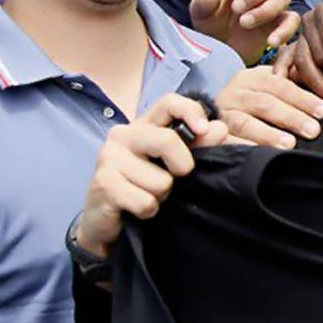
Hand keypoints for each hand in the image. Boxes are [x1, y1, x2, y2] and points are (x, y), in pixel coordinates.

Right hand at [76, 94, 228, 255]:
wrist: (103, 220)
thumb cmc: (141, 187)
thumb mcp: (170, 165)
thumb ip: (197, 146)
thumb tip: (219, 130)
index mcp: (142, 126)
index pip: (168, 102)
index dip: (191, 111)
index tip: (204, 130)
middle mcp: (122, 135)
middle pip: (168, 141)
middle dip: (181, 167)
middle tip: (172, 180)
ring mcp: (109, 158)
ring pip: (161, 181)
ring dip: (161, 197)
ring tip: (145, 195)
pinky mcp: (104, 183)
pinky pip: (146, 202)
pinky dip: (148, 211)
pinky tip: (135, 209)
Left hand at [189, 0, 298, 64]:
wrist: (221, 52)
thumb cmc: (210, 27)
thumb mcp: (200, 16)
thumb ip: (203, 4)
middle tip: (237, 10)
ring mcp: (272, 4)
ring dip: (266, 10)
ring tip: (245, 24)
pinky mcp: (281, 23)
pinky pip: (292, 21)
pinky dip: (285, 30)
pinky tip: (271, 41)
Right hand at [216, 65, 322, 148]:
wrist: (206, 116)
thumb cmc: (250, 101)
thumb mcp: (268, 87)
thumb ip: (293, 84)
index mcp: (251, 78)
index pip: (279, 85)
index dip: (303, 97)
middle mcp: (234, 94)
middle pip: (264, 103)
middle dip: (291, 116)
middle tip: (313, 130)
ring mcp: (222, 116)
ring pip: (244, 123)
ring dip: (268, 134)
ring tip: (289, 144)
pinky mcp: (213, 136)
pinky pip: (226, 141)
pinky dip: (243, 147)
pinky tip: (260, 155)